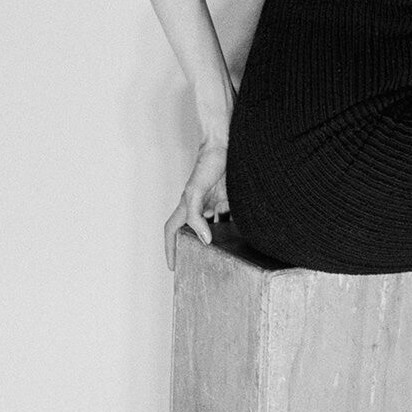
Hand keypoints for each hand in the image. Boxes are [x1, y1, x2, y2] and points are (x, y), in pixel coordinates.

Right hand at [165, 136, 228, 270]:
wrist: (226, 146)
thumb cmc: (206, 163)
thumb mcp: (195, 191)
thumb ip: (196, 215)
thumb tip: (204, 239)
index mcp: (186, 206)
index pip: (172, 231)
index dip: (169, 248)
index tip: (173, 265)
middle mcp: (199, 206)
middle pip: (192, 232)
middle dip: (193, 247)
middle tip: (199, 264)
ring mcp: (214, 203)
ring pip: (213, 226)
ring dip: (217, 239)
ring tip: (224, 255)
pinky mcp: (229, 199)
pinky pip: (229, 217)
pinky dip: (233, 227)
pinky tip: (242, 236)